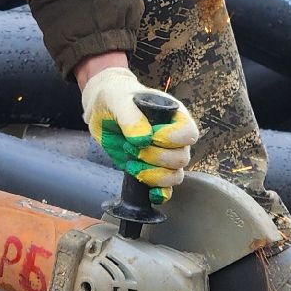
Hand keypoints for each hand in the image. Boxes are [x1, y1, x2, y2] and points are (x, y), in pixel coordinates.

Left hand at [80, 67, 198, 202]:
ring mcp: (164, 155)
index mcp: (174, 115)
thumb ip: (130, 116)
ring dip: (154, 176)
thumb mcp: (118, 100)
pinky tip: (147, 191)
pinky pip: (166, 188)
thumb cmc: (115, 97)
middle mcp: (174, 137)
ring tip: (131, 164)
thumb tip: (143, 139)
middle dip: (155, 158)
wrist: (102, 109)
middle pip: (182, 158)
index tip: (151, 136)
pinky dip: (159, 193)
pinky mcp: (152, 169)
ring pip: (175, 176)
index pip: (188, 133)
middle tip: (132, 148)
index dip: (172, 139)